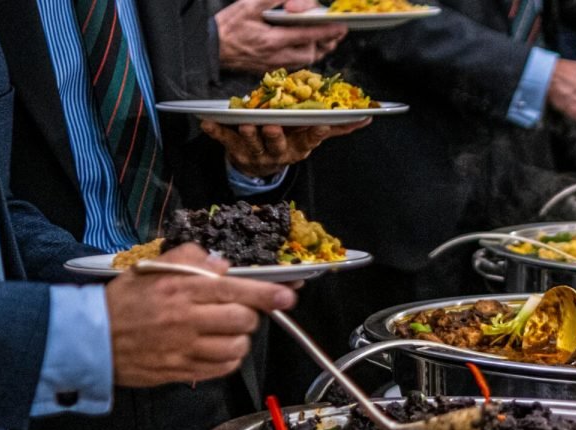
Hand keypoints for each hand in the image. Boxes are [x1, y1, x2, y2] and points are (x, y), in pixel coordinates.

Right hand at [105, 244, 295, 386]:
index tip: (288, 295)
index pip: (236, 289)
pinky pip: (222, 368)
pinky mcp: (181, 371)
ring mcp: (184, 348)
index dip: (268, 293)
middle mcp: (186, 319)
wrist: (89, 339)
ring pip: (237, 346)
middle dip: (250, 314)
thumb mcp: (151, 269)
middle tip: (238, 310)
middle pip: (244, 320)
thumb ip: (189, 259)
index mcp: (180, 288)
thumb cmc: (122, 302)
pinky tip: (217, 348)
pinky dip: (228, 359)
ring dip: (239, 338)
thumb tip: (222, 264)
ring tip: (225, 331)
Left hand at [201, 119, 370, 177]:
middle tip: (270, 125)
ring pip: (251, 144)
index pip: (309, 141)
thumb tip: (369, 116)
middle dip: (274, 136)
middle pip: (277, 144)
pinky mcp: (235, 150)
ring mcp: (255, 153)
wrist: (259, 167)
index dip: (315, 134)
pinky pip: (224, 141)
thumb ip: (338, 127)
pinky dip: (215, 132)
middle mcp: (278, 153)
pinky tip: (207, 122)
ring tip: (245, 123)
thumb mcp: (311, 138)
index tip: (322, 124)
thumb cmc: (289, 144)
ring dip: (247, 134)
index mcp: (298, 148)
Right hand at [216, 0, 346, 73]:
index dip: (328, 30)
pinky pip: (295, 65)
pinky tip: (307, 47)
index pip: (308, 35)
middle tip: (337, 31)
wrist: (208, 48)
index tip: (342, 26)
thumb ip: (277, 0)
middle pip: (311, 52)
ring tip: (327, 38)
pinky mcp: (269, 70)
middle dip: (327, 42)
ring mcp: (273, 65)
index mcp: (272, 39)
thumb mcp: (249, 5)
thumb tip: (299, 3)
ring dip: (318, 49)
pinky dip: (305, 55)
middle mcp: (276, 56)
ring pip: (305, 61)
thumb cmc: (227, 25)